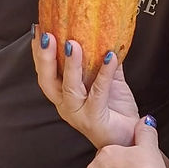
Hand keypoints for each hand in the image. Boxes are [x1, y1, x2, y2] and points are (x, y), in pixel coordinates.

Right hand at [32, 32, 139, 148]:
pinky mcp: (94, 119)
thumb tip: (105, 33)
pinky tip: (110, 57)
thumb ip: (102, 60)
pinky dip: (104, 73)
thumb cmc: (115, 110)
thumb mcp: (107, 79)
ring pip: (69, 88)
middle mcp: (66, 104)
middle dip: (45, 57)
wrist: (130, 137)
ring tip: (73, 45)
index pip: (45, 71)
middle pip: (47, 81)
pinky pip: (98, 93)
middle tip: (47, 36)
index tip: (38, 29)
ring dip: (71, 65)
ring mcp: (78, 113)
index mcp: (64, 94)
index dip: (39, 52)